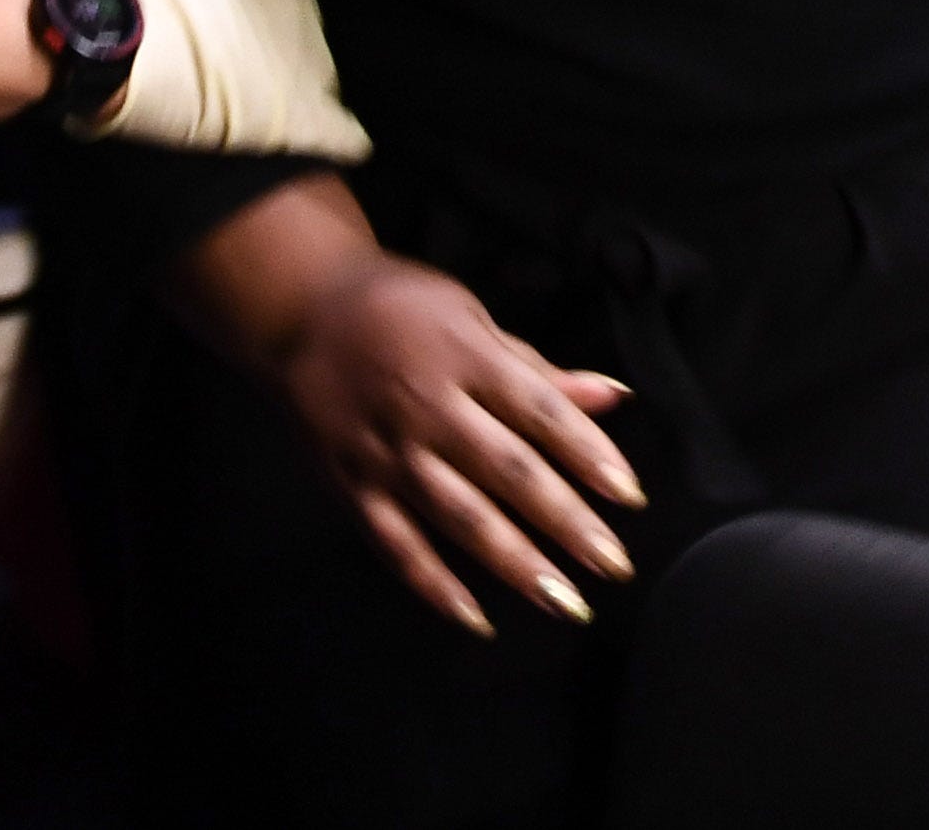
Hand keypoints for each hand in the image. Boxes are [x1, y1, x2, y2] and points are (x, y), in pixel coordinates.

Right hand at [63, 0, 369, 160]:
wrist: (105, 36)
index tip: (233, 4)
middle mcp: (302, 3)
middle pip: (297, 23)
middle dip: (281, 37)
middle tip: (246, 56)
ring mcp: (304, 62)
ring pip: (320, 72)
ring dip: (308, 82)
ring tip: (286, 95)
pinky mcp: (294, 119)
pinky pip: (341, 130)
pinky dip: (346, 134)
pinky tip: (354, 141)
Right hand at [274, 251, 642, 638]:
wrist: (298, 311)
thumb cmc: (400, 309)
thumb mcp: (471, 319)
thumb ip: (539, 370)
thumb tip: (614, 396)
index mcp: (465, 357)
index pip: (539, 411)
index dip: (588, 454)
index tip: (630, 496)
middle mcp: (429, 407)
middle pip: (507, 471)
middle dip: (565, 521)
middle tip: (613, 565)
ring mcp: (387, 451)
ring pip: (458, 516)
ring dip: (514, 563)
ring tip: (564, 602)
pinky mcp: (352, 486)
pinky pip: (396, 544)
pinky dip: (433, 585)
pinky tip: (475, 619)